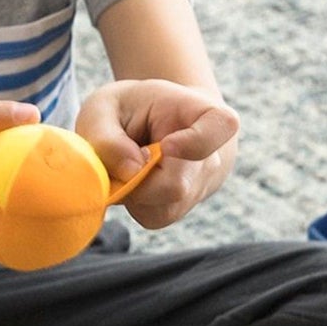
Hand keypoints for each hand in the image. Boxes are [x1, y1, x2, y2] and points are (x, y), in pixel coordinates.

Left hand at [76, 79, 239, 228]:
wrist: (148, 125)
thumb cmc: (127, 111)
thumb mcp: (103, 109)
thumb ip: (107, 138)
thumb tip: (131, 174)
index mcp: (201, 112)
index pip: (223, 125)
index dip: (196, 142)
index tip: (166, 145)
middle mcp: (209, 156)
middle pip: (176, 186)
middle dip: (135, 179)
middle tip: (115, 156)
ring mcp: (198, 187)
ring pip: (160, 207)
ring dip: (131, 192)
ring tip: (125, 164)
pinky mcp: (178, 211)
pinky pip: (151, 216)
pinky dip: (131, 202)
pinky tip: (131, 179)